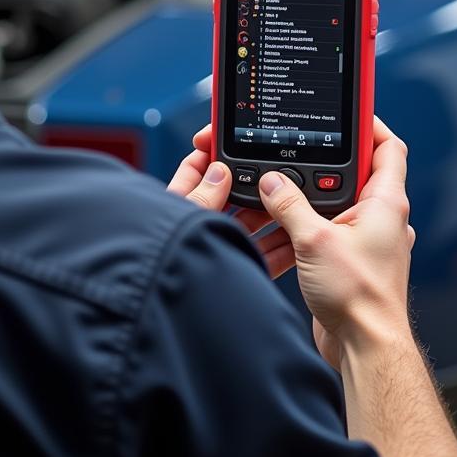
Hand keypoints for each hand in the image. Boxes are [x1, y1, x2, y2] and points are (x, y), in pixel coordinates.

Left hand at [168, 126, 296, 278]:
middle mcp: (196, 230)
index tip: (229, 142)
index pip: (194, 173)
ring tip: (288, 203)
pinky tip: (294, 237)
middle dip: (250, 186)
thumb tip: (219, 172)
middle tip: (271, 173)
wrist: (170, 315)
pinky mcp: (237, 275)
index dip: (210, 155)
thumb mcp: (184, 221)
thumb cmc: (162, 264)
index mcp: (175, 212)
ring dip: (269, 216)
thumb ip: (203, 197)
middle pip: (228, 199)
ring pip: (249, 226)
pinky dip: (279, 247)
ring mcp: (218, 252)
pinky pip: (263, 255)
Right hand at [258, 118, 414, 369]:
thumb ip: (289, 204)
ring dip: (297, 208)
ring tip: (269, 204)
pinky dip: (296, 235)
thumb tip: (271, 181)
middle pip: (348, 175)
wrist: (365, 348)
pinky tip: (272, 239)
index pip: (387, 146)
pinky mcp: (347, 261)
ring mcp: (364, 239)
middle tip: (289, 159)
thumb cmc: (360, 297)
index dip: (370, 124)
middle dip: (314, 170)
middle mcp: (379, 216)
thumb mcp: (315, 240)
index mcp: (385, 201)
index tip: (347, 111)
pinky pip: (319, 235)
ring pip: (328, 208)